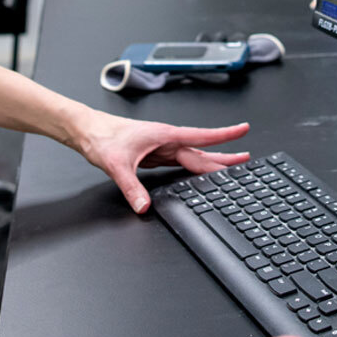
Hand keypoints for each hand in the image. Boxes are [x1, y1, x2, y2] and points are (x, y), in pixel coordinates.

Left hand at [72, 112, 250, 212]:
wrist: (89, 132)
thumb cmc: (103, 138)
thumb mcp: (117, 165)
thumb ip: (131, 187)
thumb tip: (144, 206)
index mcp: (165, 136)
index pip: (201, 137)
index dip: (224, 135)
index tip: (243, 130)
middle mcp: (167, 141)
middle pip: (202, 151)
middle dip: (225, 156)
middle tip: (247, 160)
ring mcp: (162, 148)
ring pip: (193, 157)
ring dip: (212, 162)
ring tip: (232, 166)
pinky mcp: (156, 156)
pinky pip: (181, 163)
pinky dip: (194, 168)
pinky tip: (201, 174)